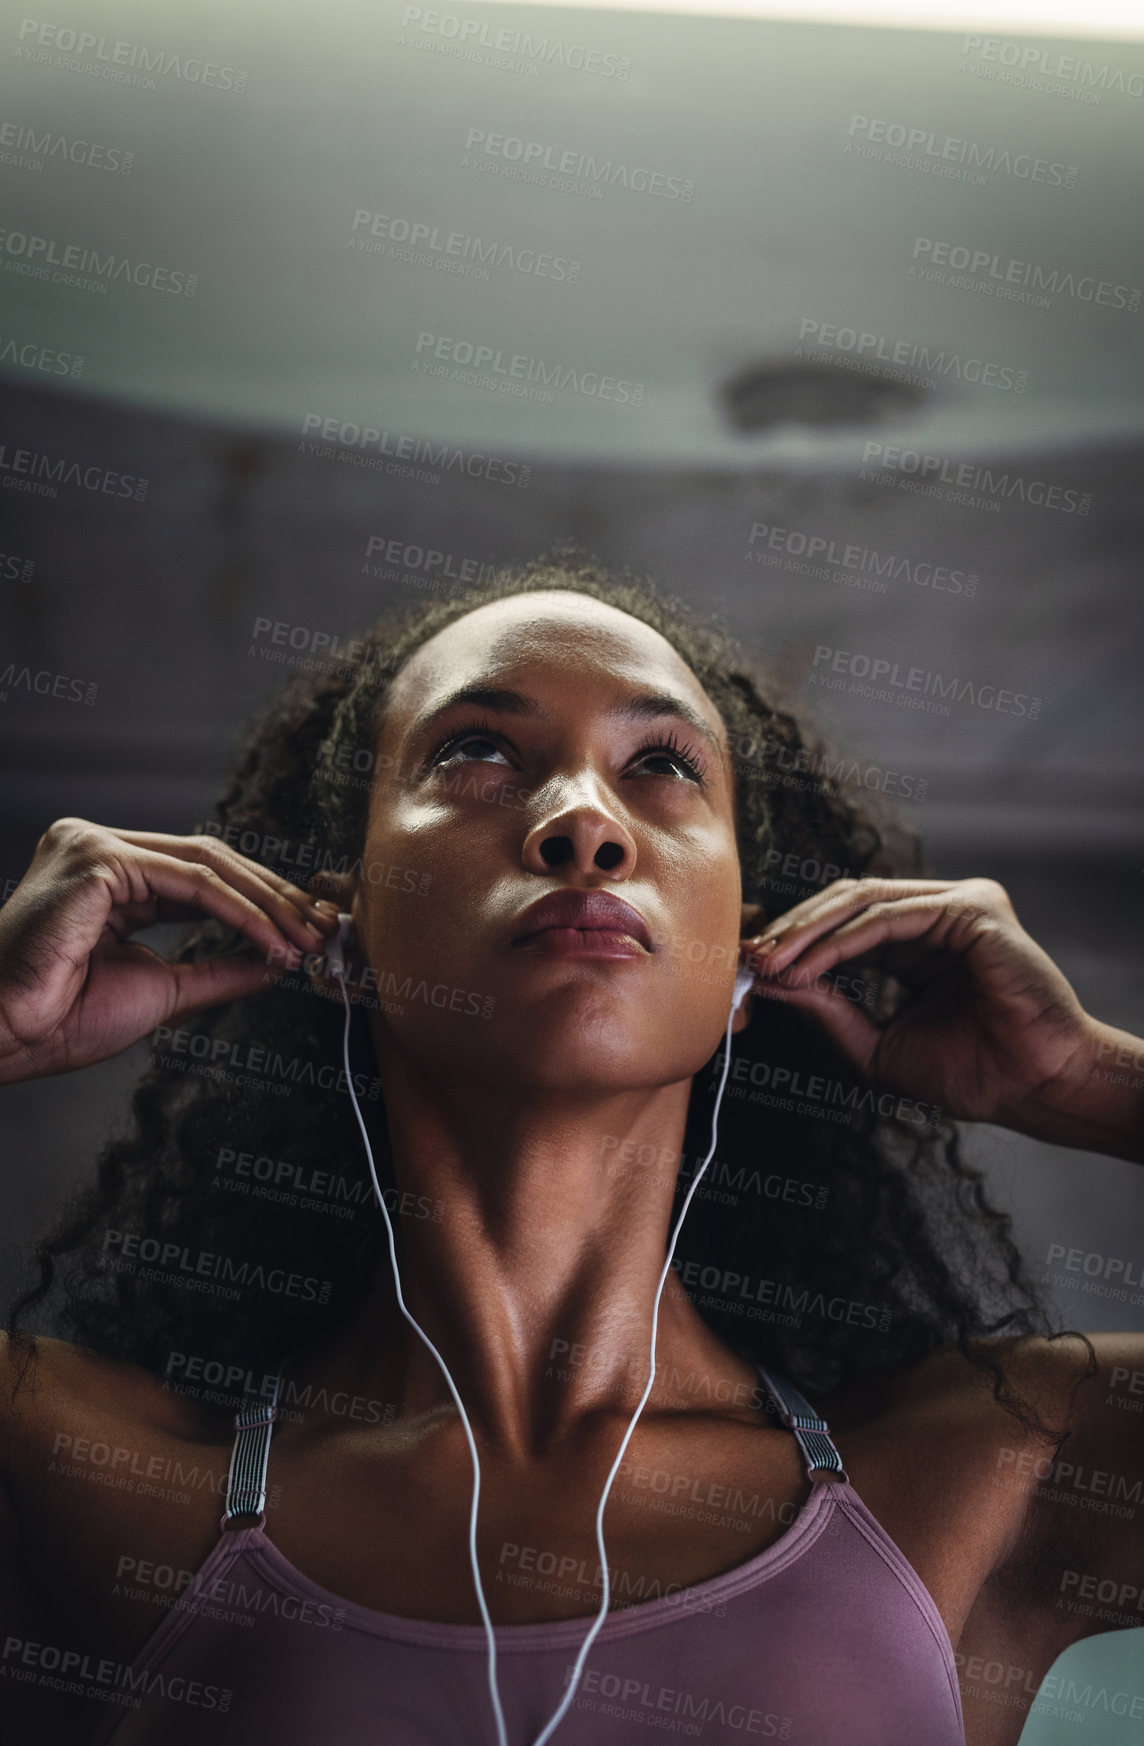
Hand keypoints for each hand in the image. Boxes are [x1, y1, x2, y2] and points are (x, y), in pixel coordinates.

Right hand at [0, 818, 340, 1083]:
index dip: (260, 900)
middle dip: (276, 897)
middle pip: (211, 860)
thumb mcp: (163, 989)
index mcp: (108, 874)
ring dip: (268, 904)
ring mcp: (94, 846)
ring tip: (305, 939)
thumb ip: (218, 969)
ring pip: (208, 864)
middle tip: (322, 929)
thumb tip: (276, 961)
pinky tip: (272, 940)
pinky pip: (192, 883)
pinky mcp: (98, 859)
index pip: (200, 873)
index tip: (307, 931)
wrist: (6, 1037)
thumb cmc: (61, 1019)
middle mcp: (98, 848)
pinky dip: (241, 912)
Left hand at [745, 877, 1099, 1128]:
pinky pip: (890, 917)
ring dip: (808, 932)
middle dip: (793, 929)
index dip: (795, 938)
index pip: (845, 918)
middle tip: (752, 958)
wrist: (1031, 1090)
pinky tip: (808, 969)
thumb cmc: (971, 1074)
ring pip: (862, 900)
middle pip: (847, 900)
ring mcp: (960, 904)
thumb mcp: (877, 1044)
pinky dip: (841, 941)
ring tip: (772, 964)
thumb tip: (770, 981)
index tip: (751, 964)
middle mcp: (939, 912)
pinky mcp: (974, 909)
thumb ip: (828, 1009)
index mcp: (920, 941)